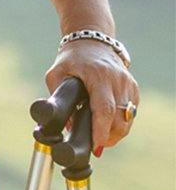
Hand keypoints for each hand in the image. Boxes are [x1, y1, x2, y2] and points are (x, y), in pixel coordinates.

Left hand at [43, 39, 138, 155]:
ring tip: (100, 139)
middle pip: (120, 118)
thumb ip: (57, 99)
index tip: (96, 146)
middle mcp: (118, 81)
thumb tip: (66, 126)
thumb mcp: (55, 75)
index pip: (104, 108)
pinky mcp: (133, 88)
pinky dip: (120, 123)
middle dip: (109, 137)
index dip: (101, 130)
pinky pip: (130, 112)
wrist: (92, 42)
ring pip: (128, 118)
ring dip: (115, 133)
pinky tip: (107, 126)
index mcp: (99, 76)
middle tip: (96, 147)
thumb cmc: (71, 60)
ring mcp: (128, 84)